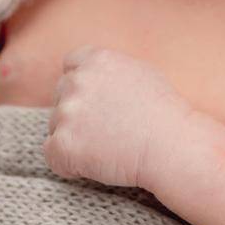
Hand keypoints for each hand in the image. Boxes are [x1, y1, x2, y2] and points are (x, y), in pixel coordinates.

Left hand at [43, 45, 193, 188]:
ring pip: (56, 125)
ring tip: (107, 149)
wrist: (171, 146)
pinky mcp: (63, 144)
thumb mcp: (141, 73)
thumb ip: (110, 71)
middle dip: (77, 112)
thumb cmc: (165, 114)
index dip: (82, 85)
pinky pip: (52, 154)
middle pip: (61, 95)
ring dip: (75, 137)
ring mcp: (67, 113)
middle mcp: (77, 82)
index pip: (71, 66)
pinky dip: (68, 162)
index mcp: (96, 60)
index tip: (95, 103)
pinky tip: (95, 164)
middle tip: (105, 131)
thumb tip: (94, 78)